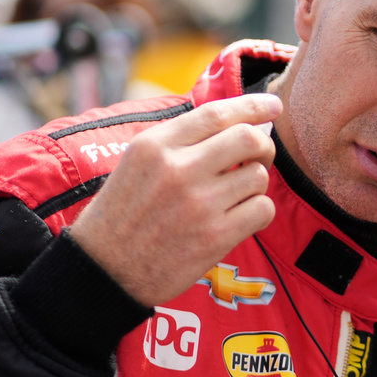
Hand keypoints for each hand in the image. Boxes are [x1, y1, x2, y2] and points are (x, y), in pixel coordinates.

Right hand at [69, 93, 281, 306]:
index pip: (216, 113)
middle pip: (247, 138)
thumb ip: (179, 141)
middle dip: (263, 145)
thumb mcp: (136, 163)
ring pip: (259, 176)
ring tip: (237, 194)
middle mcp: (178, 169)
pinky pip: (262, 210)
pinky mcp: (215, 237)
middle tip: (259, 156)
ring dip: (256, 183)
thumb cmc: (122, 215)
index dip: (252, 105)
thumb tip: (235, 122)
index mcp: (155, 146)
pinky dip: (258, 211)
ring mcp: (199, 204)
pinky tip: (240, 217)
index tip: (272, 106)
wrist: (104, 271)